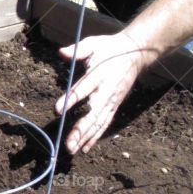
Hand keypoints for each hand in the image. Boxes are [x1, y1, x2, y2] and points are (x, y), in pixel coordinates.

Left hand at [54, 32, 154, 153]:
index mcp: (99, 75)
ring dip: (86, 138)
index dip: (70, 100)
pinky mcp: (115, 106)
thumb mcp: (94, 43)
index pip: (83, 90)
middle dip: (80, 130)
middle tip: (68, 144)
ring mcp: (112, 101)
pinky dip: (95, 136)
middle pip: (93, 114)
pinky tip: (85, 148)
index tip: (57, 111)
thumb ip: (78, 50)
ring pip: (99, 123)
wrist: (135, 53)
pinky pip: (105, 123)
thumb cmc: (110, 48)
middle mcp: (107, 91)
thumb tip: (61, 52)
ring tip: (73, 150)